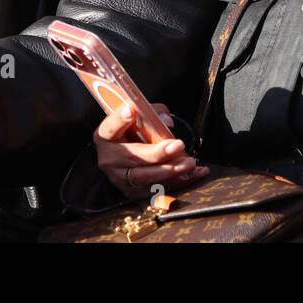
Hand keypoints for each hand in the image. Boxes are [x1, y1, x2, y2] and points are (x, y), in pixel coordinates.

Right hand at [93, 101, 208, 197]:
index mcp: (105, 136)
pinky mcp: (134, 192)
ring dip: (170, 171)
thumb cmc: (132, 131)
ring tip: (189, 162)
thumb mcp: (136, 116)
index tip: (131, 110)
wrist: (124, 154)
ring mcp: (121, 179)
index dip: (120, 120)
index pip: (110, 128)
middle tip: (178, 145)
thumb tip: (167, 122)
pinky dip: (179, 182)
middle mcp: (109, 160)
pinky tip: (196, 172)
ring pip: (146, 178)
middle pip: (133, 158)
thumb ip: (151, 113)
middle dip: (158, 154)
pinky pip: (157, 190)